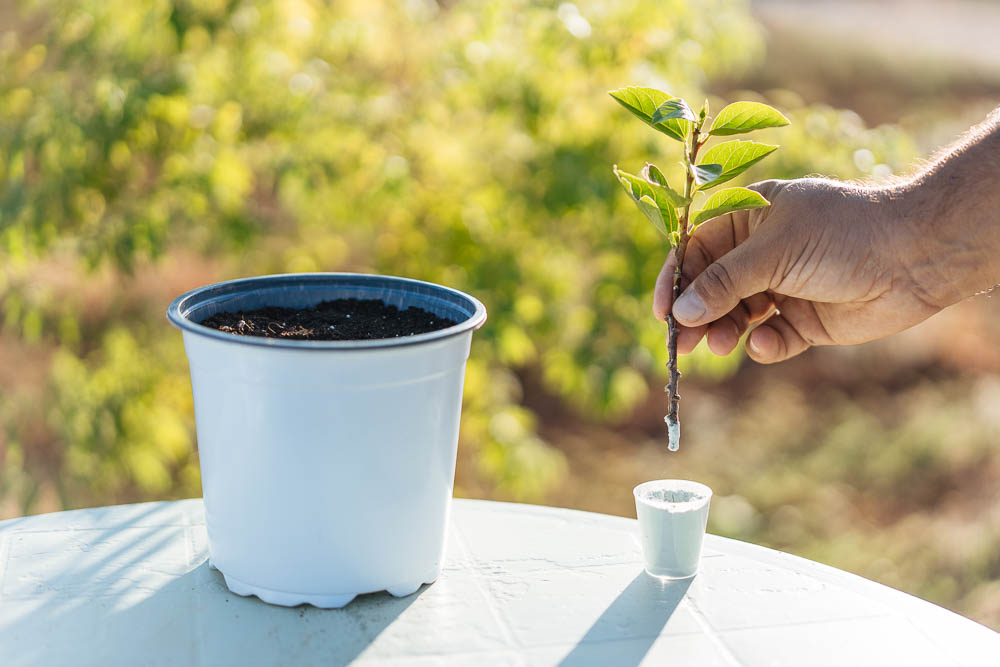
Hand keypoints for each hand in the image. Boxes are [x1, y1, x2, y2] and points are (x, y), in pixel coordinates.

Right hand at [652, 178, 944, 362]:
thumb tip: (681, 313)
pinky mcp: (805, 320)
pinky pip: (771, 338)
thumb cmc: (842, 235)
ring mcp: (783, 287)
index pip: (696, 250)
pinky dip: (766, 345)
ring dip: (726, 332)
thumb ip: (724, 282)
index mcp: (749, 219)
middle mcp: (762, 252)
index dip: (676, 280)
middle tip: (683, 346)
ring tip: (725, 346)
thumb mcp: (773, 252)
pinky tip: (771, 343)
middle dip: (697, 316)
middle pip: (711, 288)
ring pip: (737, 317)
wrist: (915, 257)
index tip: (663, 313)